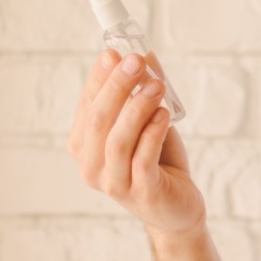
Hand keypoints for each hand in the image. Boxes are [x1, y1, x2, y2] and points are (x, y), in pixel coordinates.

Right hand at [68, 48, 205, 239]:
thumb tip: (144, 55)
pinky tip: (164, 115)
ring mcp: (114, 183)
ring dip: (137, 108)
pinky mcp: (142, 193)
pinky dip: (152, 133)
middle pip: (98, 120)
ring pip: (117, 140)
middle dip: (117, 86)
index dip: (99, 78)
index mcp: (84, 145)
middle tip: (136, 61)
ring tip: (157, 86)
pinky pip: (142, 160)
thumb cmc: (157, 161)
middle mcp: (91, 166)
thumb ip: (143, 92)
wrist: (176, 208)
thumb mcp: (148, 122)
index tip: (114, 52)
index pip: (87, 105)